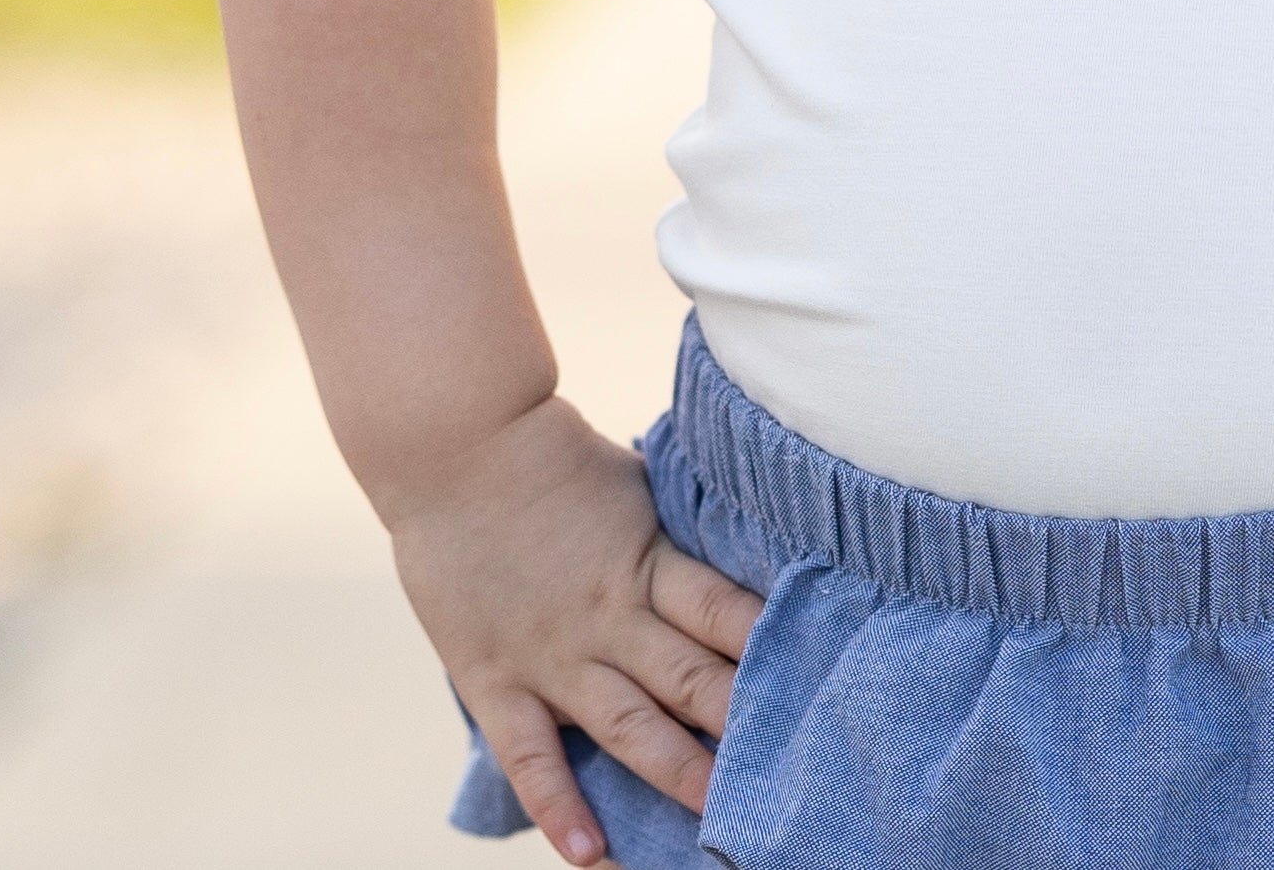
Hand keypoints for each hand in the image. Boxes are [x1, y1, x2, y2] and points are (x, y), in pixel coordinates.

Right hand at [386, 394, 763, 864]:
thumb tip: (734, 544)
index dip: (771, 649)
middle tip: (790, 774)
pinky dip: (557, 807)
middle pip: (690, 678)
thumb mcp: (635, 485)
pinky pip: (530, 755)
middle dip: (740, 727)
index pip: (726, 612)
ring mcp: (552, 654)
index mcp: (649, 560)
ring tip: (722, 821)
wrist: (455, 444)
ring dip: (676, 773)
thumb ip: (672, 535)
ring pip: (626, 726)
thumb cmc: (551, 456)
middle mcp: (609, 616)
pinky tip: (589, 852)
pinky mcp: (496, 679)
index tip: (818, 684)